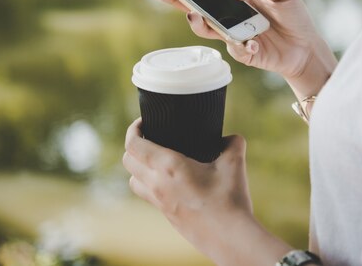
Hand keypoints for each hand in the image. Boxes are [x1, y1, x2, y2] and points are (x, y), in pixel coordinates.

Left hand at [122, 118, 251, 259]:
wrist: (229, 238)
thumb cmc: (229, 200)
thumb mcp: (234, 163)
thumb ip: (232, 143)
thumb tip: (232, 137)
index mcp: (168, 166)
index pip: (133, 144)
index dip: (133, 129)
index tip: (144, 122)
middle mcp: (157, 184)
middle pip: (127, 161)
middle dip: (133, 146)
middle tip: (149, 137)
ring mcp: (160, 202)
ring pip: (133, 181)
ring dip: (137, 168)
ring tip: (153, 160)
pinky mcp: (166, 216)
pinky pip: (147, 196)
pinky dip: (149, 184)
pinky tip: (168, 182)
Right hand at [150, 0, 335, 93]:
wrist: (307, 47)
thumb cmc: (293, 15)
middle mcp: (228, 15)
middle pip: (194, 7)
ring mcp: (232, 35)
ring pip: (206, 29)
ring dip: (198, 23)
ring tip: (195, 16)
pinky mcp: (243, 53)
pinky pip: (234, 49)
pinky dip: (241, 45)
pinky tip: (252, 42)